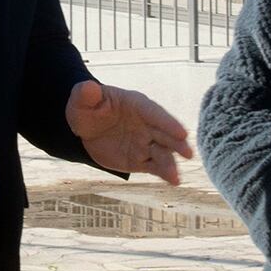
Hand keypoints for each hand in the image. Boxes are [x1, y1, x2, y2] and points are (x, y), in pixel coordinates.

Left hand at [65, 80, 193, 184]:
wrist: (85, 128)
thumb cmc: (87, 109)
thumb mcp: (82, 100)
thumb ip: (86, 94)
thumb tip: (89, 88)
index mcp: (137, 105)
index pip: (154, 113)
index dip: (168, 123)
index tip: (182, 132)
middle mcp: (146, 124)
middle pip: (165, 134)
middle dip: (177, 143)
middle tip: (188, 153)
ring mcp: (145, 142)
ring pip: (162, 153)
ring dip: (170, 163)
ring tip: (176, 177)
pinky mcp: (141, 159)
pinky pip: (155, 166)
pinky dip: (164, 173)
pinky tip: (174, 181)